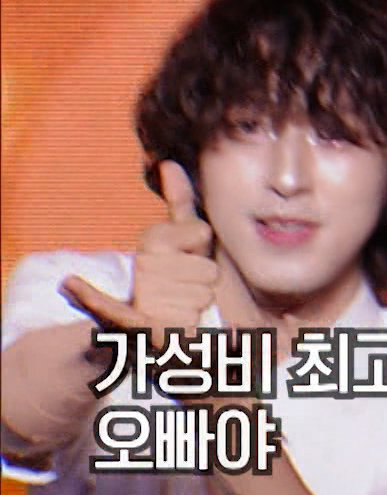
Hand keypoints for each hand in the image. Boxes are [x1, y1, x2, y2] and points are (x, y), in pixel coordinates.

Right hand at [62, 161, 217, 335]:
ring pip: (202, 295)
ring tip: (181, 306)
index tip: (190, 258)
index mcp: (152, 240)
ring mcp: (140, 293)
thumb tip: (167, 163)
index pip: (201, 231)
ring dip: (198, 304)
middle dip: (204, 280)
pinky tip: (70, 284)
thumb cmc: (180, 278)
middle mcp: (144, 264)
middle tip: (187, 288)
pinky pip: (115, 308)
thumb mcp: (183, 238)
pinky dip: (90, 298)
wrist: (161, 331)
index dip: (203, 249)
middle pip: (208, 268)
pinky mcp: (134, 323)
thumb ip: (178, 202)